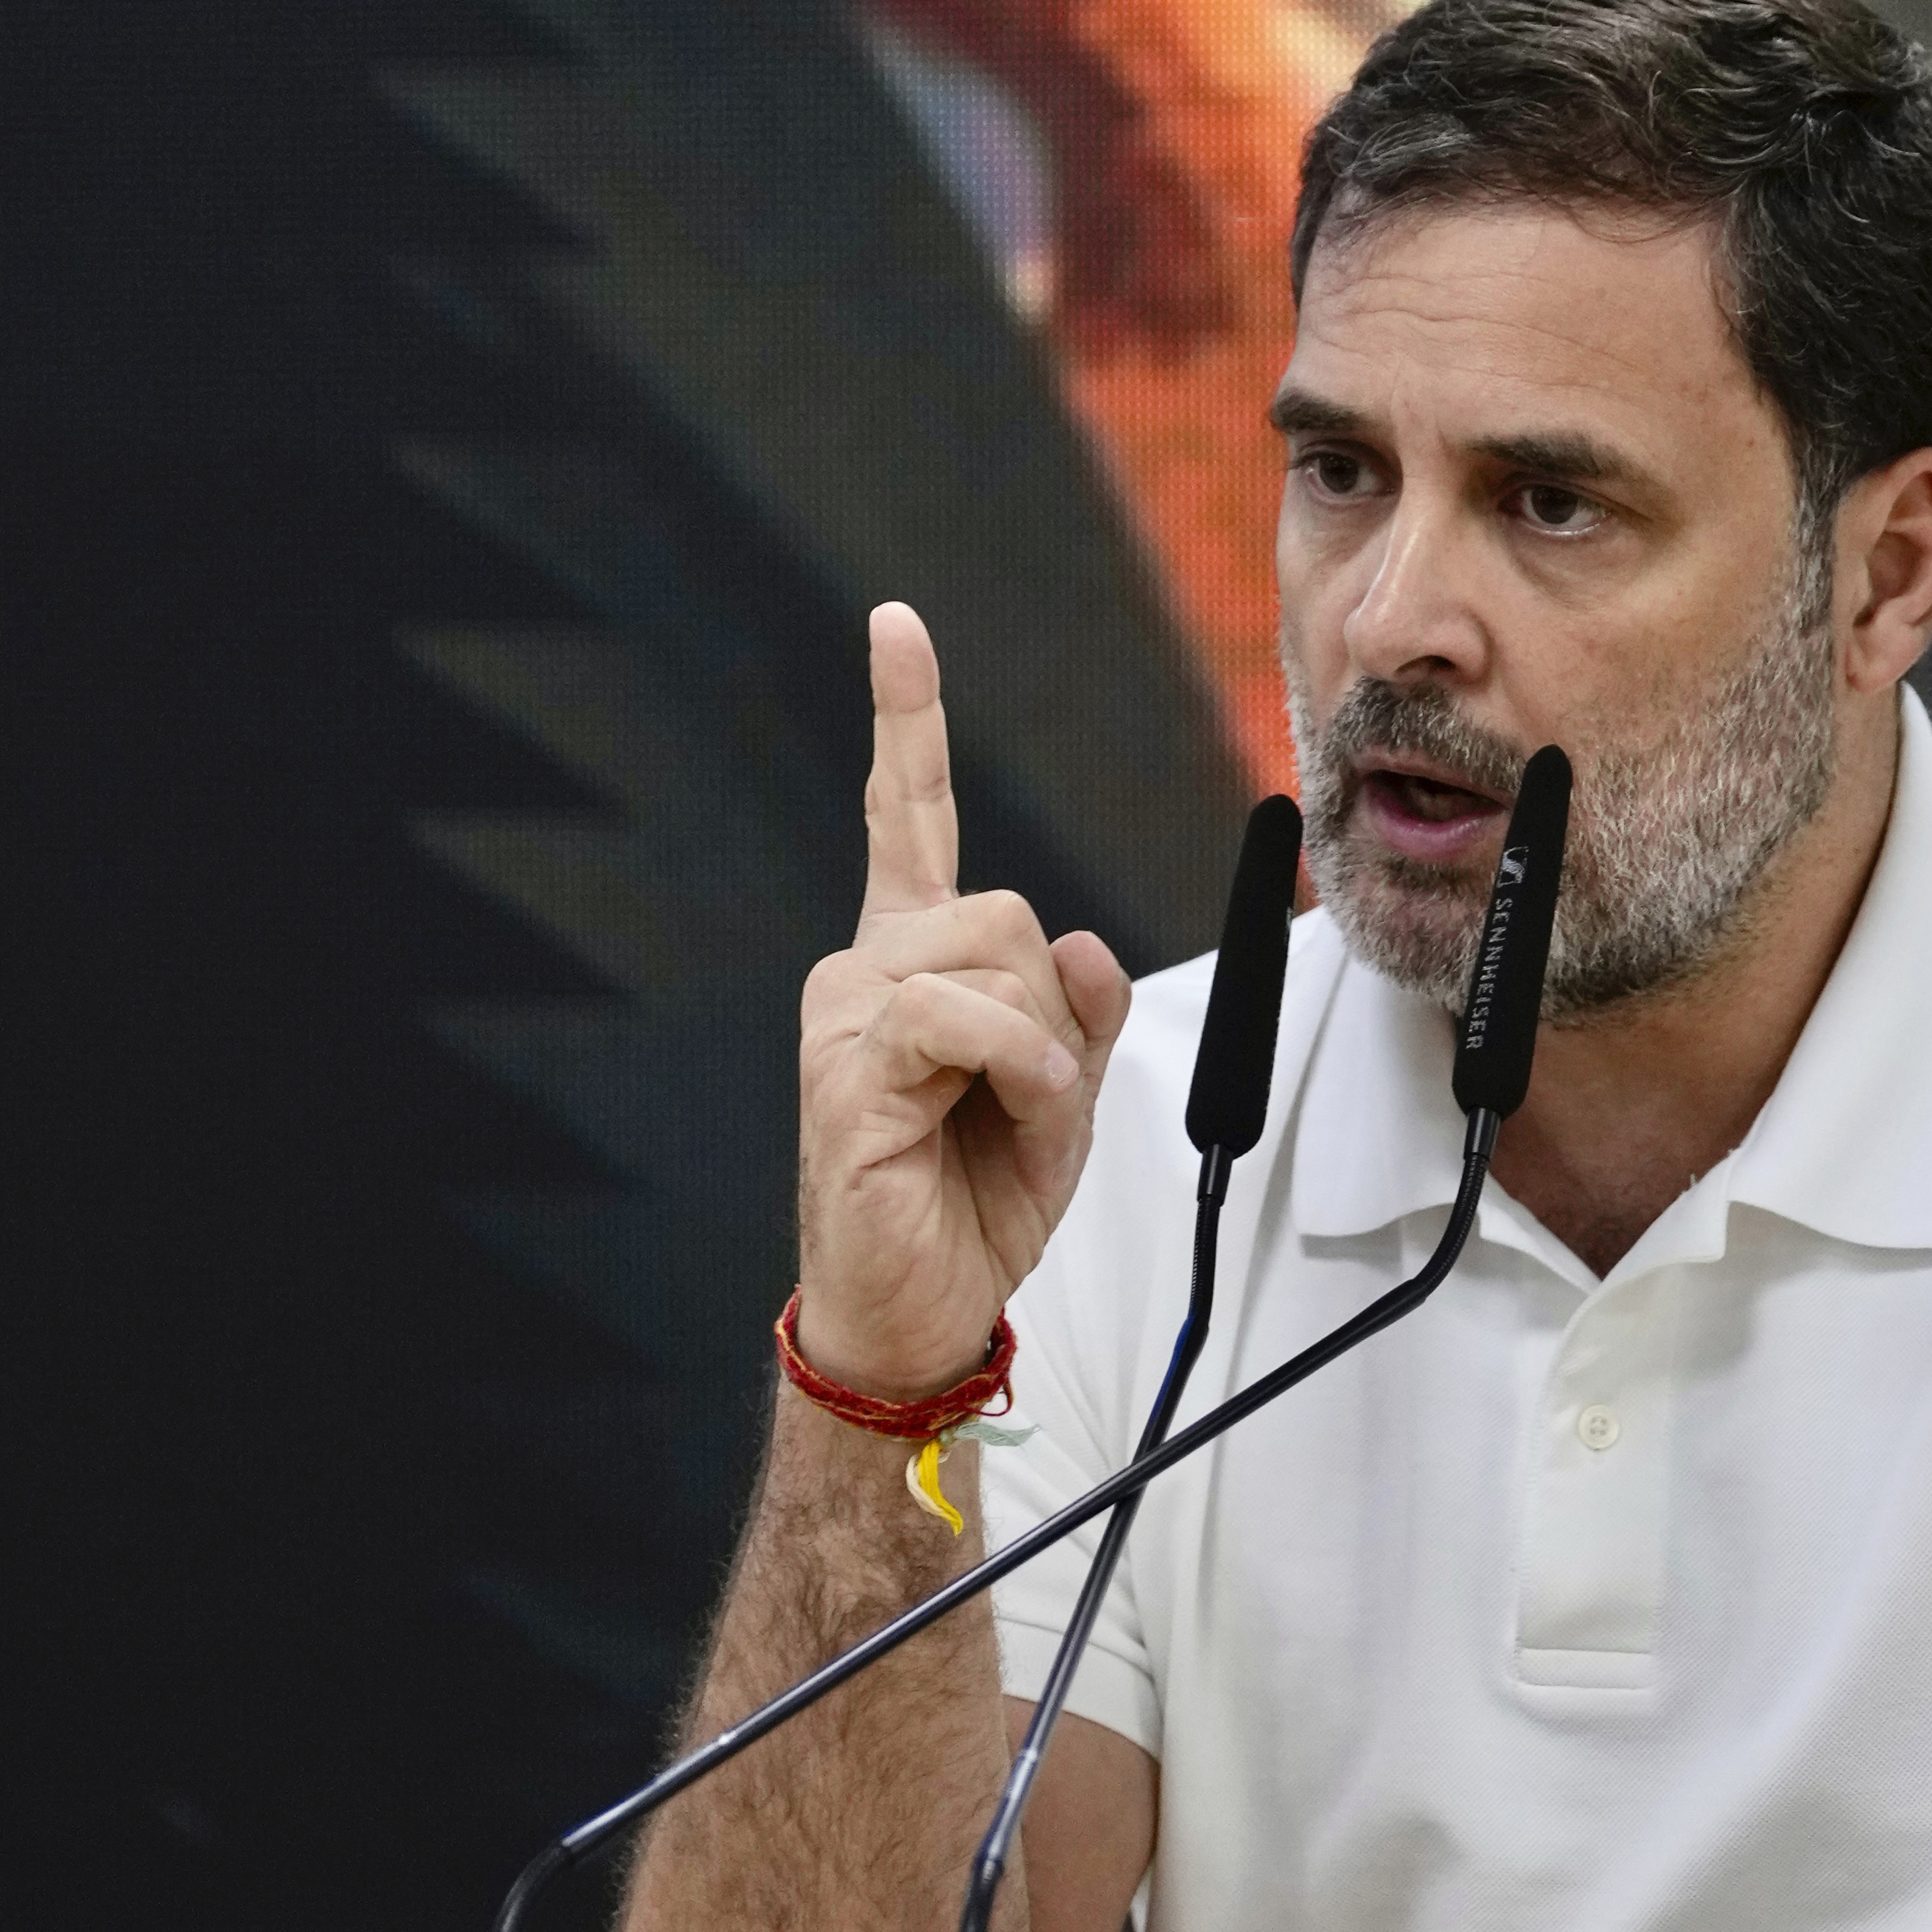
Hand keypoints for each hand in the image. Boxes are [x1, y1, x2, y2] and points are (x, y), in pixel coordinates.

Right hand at [792, 603, 1130, 1404]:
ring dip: (1042, 1052)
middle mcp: (868, 967)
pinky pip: (966, 1017)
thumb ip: (1083, 1008)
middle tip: (1028, 1098)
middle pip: (1005, 909)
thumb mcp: (1062, 1092)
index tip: (894, 625)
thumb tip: (1084, 945)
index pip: (908, 815)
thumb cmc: (973, 1199)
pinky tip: (1000, 1116)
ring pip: (997, 956)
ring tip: (1006, 1122)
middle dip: (1054, 1008)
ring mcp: (848, 1013)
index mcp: (913, 959)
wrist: (919, 1306)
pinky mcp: (847, 1068)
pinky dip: (1020, 1067)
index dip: (904, 716)